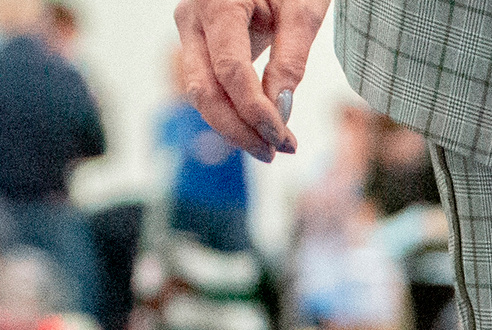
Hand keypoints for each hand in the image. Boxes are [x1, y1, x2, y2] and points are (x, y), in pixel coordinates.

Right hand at [173, 0, 327, 162]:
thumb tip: (281, 110)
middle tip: (276, 153)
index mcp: (217, 4)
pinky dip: (231, 111)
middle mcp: (192, 19)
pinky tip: (258, 129)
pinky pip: (207, 85)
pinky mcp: (198, 43)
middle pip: (204, 90)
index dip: (255, 111)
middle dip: (238, 129)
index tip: (284, 138)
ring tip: (271, 148)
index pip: (230, 71)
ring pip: (200, 92)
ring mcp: (190, 31)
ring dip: (233, 127)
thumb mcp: (301, 9)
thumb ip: (291, 58)